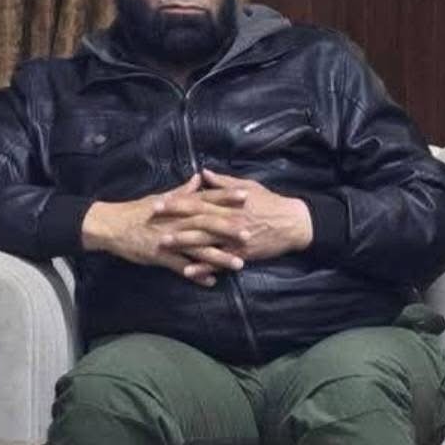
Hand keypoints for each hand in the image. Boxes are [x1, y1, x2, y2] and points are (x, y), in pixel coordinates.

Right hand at [80, 176, 231, 287]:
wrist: (112, 225)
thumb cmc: (138, 210)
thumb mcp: (161, 197)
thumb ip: (184, 190)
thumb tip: (200, 177)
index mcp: (180, 206)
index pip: (207, 198)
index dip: (226, 197)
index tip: (246, 195)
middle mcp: (177, 221)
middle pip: (207, 223)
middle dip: (228, 229)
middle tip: (249, 234)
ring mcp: (169, 239)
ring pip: (198, 248)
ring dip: (219, 256)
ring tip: (239, 264)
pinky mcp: (160, 255)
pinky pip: (182, 267)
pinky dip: (197, 275)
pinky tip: (212, 282)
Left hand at [153, 168, 313, 263]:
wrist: (293, 223)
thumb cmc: (271, 202)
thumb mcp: (249, 186)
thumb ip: (224, 182)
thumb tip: (204, 173)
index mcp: (228, 203)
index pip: (198, 200)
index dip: (177, 202)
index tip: (158, 202)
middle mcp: (229, 219)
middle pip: (196, 219)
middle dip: (173, 220)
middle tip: (151, 221)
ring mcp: (234, 238)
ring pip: (205, 240)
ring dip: (182, 242)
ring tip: (162, 244)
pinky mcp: (241, 254)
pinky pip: (219, 261)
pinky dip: (203, 267)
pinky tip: (187, 271)